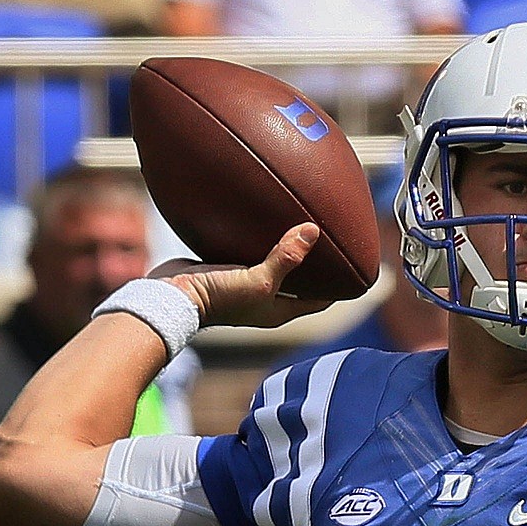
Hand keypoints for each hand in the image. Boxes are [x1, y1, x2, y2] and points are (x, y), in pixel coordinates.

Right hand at [150, 224, 332, 328]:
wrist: (168, 298)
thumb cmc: (216, 298)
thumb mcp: (258, 281)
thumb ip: (286, 258)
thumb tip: (313, 231)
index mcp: (280, 310)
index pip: (321, 300)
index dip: (340, 285)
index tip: (358, 266)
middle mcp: (265, 298)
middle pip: (300, 281)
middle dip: (316, 263)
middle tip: (334, 236)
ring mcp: (243, 283)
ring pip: (273, 262)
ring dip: (286, 246)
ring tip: (301, 219)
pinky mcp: (224, 268)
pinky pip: (248, 250)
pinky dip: (258, 237)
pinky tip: (261, 215)